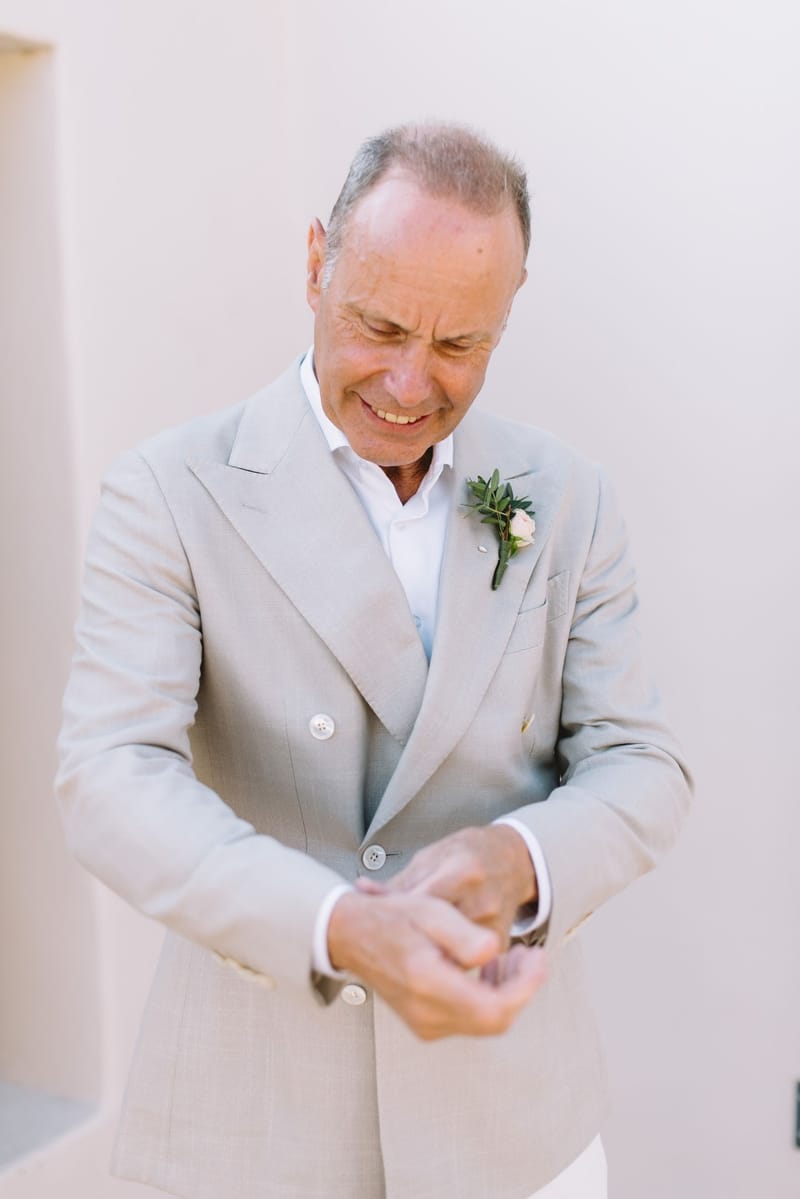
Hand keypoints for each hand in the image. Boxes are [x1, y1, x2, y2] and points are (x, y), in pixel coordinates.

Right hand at [327, 889, 545, 1040]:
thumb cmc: (392, 918)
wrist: (352, 935)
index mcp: (428, 983)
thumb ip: (464, 935)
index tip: (537, 959)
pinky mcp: (425, 1023)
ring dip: (507, 992)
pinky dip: (488, 997)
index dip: (526, 988)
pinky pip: (470, 1020)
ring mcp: (424, 1023)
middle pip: (495, 1021)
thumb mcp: (431, 910)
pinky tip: (488, 969)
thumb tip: (493, 952)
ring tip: (512, 957)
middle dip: (521, 989)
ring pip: (485, 1022)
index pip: (494, 1009)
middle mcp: (426, 1013)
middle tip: (530, 955)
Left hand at [357, 825, 536, 944]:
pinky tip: (430, 958)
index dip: (398, 917)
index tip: (378, 925)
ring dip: (427, 956)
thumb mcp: (431, 857)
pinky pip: (466, 961)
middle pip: (437, 934)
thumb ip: (399, 881)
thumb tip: (361, 891)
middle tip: (386, 947)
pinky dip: (446, 961)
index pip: (425, 903)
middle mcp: (481, 901)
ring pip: (451, 953)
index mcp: (462, 872)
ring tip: (405, 953)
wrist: (513, 860)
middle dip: (410, 942)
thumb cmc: (468, 854)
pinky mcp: (500, 943)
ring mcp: (494, 925)